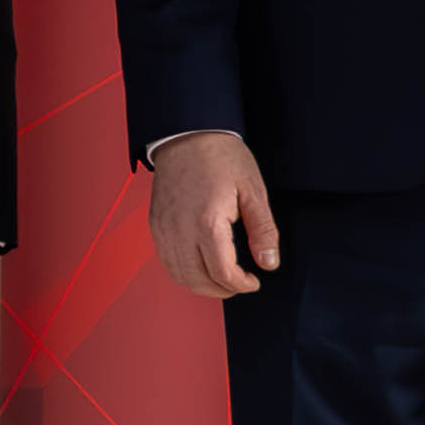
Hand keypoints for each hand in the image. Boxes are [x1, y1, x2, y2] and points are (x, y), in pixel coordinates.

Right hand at [147, 134, 279, 298]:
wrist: (188, 135)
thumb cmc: (222, 158)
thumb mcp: (253, 192)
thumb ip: (263, 231)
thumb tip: (268, 263)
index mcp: (207, 223)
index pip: (222, 273)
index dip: (241, 284)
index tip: (254, 281)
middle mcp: (180, 230)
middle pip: (197, 280)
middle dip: (222, 290)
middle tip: (239, 283)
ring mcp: (164, 228)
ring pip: (179, 275)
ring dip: (201, 284)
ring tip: (221, 277)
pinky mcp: (155, 224)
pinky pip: (167, 260)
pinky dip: (184, 270)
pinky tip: (200, 263)